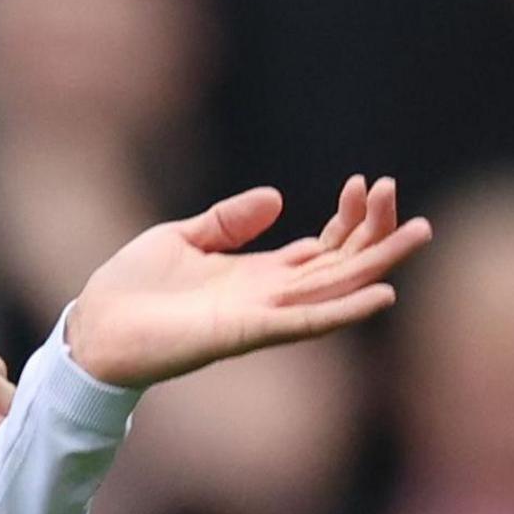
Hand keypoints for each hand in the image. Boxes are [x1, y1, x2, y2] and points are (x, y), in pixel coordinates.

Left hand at [65, 174, 431, 389]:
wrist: (96, 325)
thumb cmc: (135, 287)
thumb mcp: (184, 238)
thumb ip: (229, 220)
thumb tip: (278, 197)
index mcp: (257, 274)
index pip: (322, 246)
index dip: (348, 218)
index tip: (366, 182)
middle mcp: (270, 296)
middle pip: (340, 264)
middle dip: (376, 234)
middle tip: (405, 200)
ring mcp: (263, 315)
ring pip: (336, 288)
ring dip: (378, 263)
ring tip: (417, 233)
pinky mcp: (247, 331)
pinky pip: (306, 321)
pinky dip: (344, 309)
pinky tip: (380, 292)